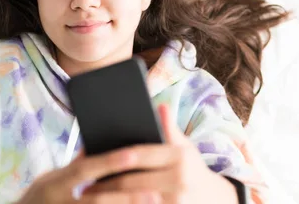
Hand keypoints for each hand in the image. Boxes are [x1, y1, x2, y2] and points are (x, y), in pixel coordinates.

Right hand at [15, 147, 160, 202]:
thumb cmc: (38, 201)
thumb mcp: (50, 181)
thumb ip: (75, 167)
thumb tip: (100, 147)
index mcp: (54, 185)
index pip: (84, 169)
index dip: (109, 161)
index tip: (134, 155)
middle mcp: (58, 203)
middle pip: (97, 201)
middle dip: (127, 198)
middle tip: (155, 193)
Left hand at [82, 104, 237, 203]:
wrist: (214, 200)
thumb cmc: (193, 170)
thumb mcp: (185, 147)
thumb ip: (169, 128)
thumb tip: (160, 104)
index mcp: (179, 156)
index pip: (140, 155)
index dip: (115, 159)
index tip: (94, 162)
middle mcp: (179, 179)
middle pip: (132, 181)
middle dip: (106, 185)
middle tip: (83, 186)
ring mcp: (175, 200)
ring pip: (134, 200)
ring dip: (110, 200)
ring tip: (90, 199)